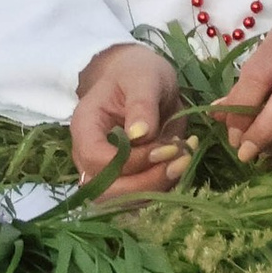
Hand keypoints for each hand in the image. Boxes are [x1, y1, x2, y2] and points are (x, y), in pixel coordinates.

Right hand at [69, 41, 188, 198]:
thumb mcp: (143, 78)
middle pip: (105, 191)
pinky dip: (165, 185)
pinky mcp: (126, 177)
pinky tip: (183, 159)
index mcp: (85, 126)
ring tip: (185, 158)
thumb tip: (140, 135)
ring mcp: (105, 170)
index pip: (97, 160)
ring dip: (158, 187)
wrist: (140, 76)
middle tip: (180, 161)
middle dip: (146, 183)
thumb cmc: (137, 72)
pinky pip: (141, 195)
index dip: (130, 162)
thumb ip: (141, 104)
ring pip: (124, 200)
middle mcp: (89, 154)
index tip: (164, 148)